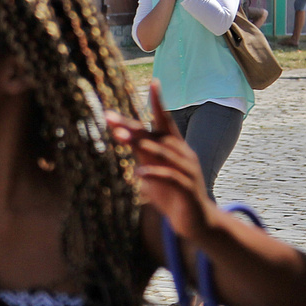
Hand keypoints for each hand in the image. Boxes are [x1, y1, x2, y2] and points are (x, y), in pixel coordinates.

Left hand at [105, 82, 213, 241]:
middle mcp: (183, 154)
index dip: (160, 102)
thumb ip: (141, 154)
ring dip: (142, 145)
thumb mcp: (153, 171)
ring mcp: (187, 171)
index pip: (166, 120)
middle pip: (156, 135)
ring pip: (164, 153)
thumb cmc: (172, 195)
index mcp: (175, 148)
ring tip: (122, 138)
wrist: (197, 222)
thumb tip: (121, 134)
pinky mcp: (187, 189)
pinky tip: (138, 173)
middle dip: (132, 126)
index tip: (154, 82)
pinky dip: (154, 174)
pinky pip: (170, 178)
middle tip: (109, 117)